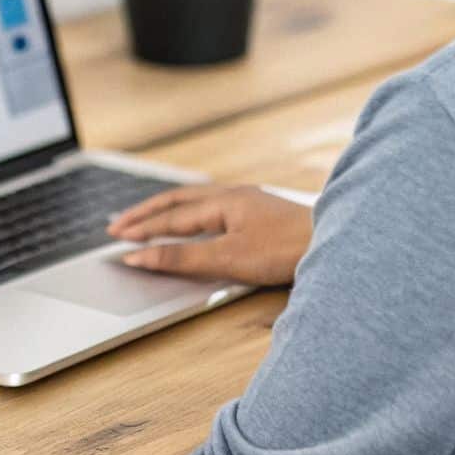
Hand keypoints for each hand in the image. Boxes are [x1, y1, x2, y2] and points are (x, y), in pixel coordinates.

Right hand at [106, 184, 311, 286]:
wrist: (336, 243)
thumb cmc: (287, 250)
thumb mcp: (228, 258)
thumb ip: (182, 258)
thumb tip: (142, 256)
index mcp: (222, 201)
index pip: (170, 218)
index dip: (142, 231)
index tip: (117, 243)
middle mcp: (233, 195)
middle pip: (178, 201)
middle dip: (146, 214)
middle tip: (118, 225)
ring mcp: (248, 202)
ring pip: (196, 201)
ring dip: (166, 210)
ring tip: (146, 218)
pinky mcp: (260, 214)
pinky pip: (213, 207)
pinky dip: (190, 214)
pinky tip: (193, 222)